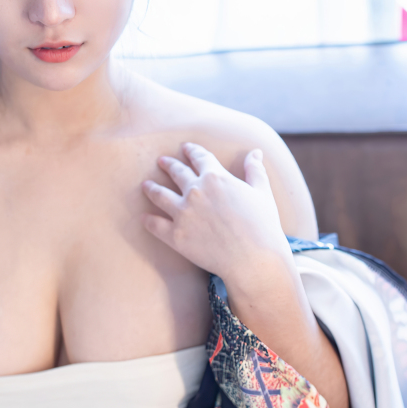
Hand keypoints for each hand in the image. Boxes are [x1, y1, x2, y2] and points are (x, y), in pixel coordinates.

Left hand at [141, 143, 288, 284]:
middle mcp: (195, 191)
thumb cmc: (263, 226)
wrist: (253, 259)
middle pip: (177, 172)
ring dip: (151, 188)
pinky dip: (148, 221)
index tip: (185, 148)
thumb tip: (255, 152)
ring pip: (160, 195)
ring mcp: (183, 213)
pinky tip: (144, 218)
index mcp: (216, 177)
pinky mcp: (176, 236)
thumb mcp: (262, 192)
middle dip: (169, 165)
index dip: (192, 151)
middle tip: (161, 161)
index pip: (200, 158)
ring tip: (146, 185)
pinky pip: (156, 225)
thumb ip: (255, 170)